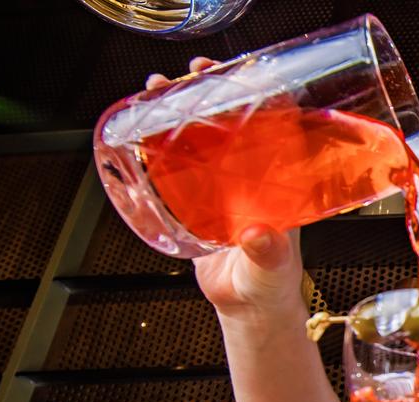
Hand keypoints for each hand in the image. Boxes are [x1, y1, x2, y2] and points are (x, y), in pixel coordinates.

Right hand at [145, 58, 306, 318]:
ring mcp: (221, 191)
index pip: (272, 131)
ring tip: (158, 91)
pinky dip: (159, 150)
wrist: (249, 310)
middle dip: (211, 95)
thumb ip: (268, 253)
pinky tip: (142, 135)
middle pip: (231, 126)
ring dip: (181, 115)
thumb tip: (258, 234)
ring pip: (201, 142)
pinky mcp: (196, 206)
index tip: (241, 76)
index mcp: (276, 187)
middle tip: (190, 74)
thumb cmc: (271, 287)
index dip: (258, 98)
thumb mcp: (272, 268)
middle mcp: (250, 181)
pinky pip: (176, 170)